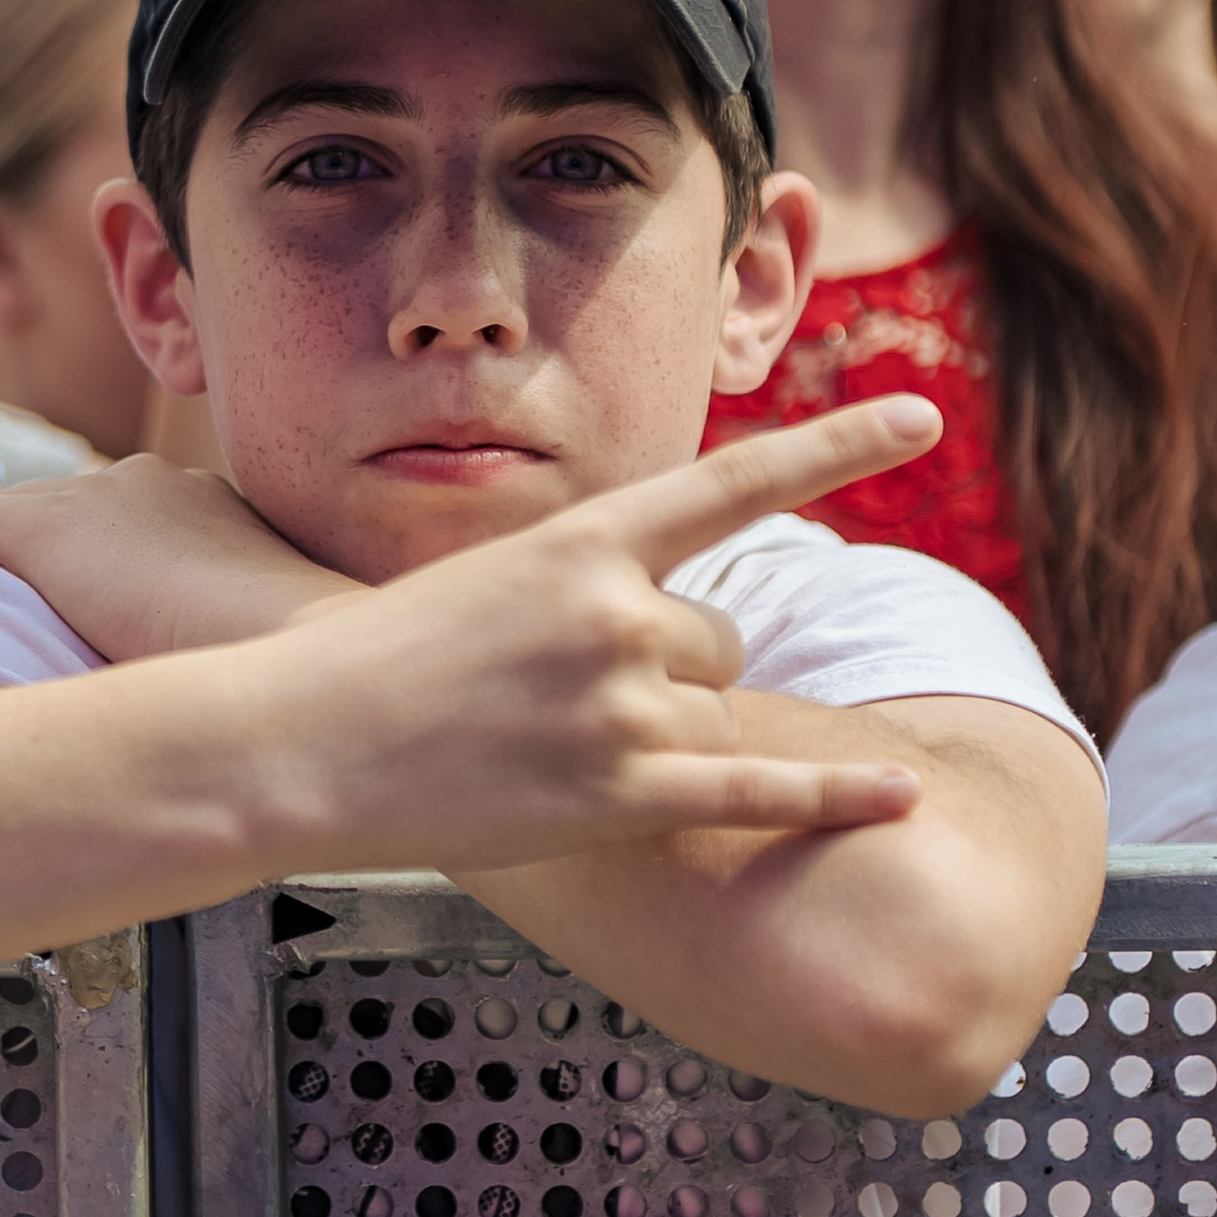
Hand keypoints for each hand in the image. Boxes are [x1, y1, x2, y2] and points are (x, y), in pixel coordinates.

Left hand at [0, 456, 355, 658]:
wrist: (279, 636)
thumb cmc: (286, 668)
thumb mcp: (262, 640)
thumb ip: (232, 642)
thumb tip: (216, 705)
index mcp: (206, 502)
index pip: (134, 521)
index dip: (104, 565)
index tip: (91, 612)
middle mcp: (148, 482)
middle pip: (74, 513)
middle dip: (51, 561)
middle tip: (28, 623)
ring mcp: (94, 496)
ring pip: (19, 519)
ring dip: (1, 568)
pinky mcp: (40, 524)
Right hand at [265, 395, 948, 874]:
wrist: (293, 745)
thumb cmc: (371, 666)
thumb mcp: (477, 581)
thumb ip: (578, 585)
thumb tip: (668, 620)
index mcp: (579, 539)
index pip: (737, 481)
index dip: (839, 444)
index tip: (923, 417)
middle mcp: (617, 613)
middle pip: (720, 637)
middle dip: (672, 670)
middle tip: (568, 700)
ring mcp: (623, 705)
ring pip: (716, 710)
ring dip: (668, 734)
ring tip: (557, 752)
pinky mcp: (623, 794)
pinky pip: (757, 788)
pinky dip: (835, 800)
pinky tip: (901, 798)